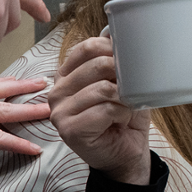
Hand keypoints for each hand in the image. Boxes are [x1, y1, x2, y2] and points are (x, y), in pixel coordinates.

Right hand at [48, 36, 150, 183]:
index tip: (130, 59)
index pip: (87, 48)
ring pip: (103, 88)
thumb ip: (117, 63)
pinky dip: (122, 112)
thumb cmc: (124, 117)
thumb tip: (123, 36)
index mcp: (67, 75)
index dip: (113, 49)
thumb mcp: (122, 84)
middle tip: (133, 87)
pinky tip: (122, 119)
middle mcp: (58, 91)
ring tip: (127, 107)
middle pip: (97, 65)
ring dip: (125, 97)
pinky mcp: (69, 129)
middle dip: (123, 74)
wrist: (126, 154)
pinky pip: (105, 109)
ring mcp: (60, 111)